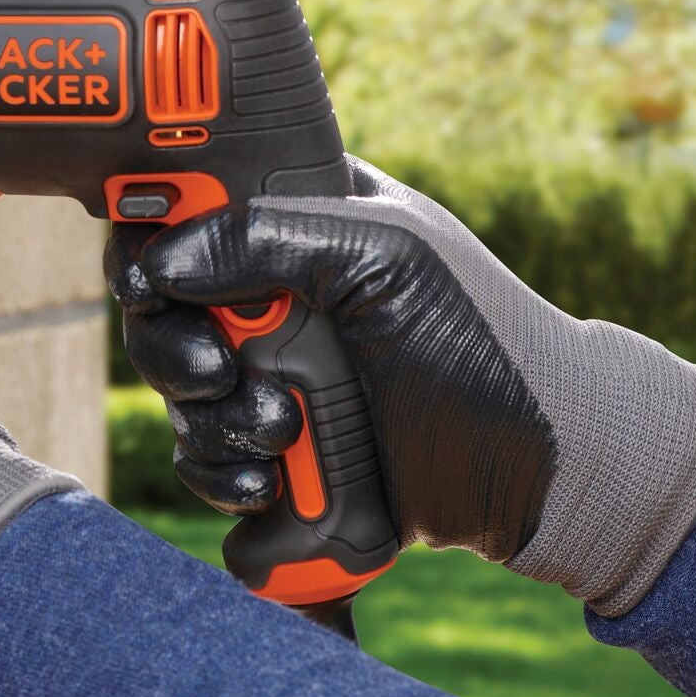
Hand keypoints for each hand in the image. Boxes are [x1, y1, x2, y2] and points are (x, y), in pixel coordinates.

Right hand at [106, 159, 695, 615]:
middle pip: (162, 313)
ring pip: (181, 396)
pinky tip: (271, 485)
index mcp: (303, 219)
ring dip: (210, 424)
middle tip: (219, 373)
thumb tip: (159, 264)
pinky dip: (224, 478)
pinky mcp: (281, 452)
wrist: (544, 474)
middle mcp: (279, 295)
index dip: (151, 244)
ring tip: (279, 436)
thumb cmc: (486, 344)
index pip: (186, 210)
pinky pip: (207, 462)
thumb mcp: (385, 258)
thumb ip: (268, 235)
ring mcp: (276, 375)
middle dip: (177, 353)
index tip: (154, 282)